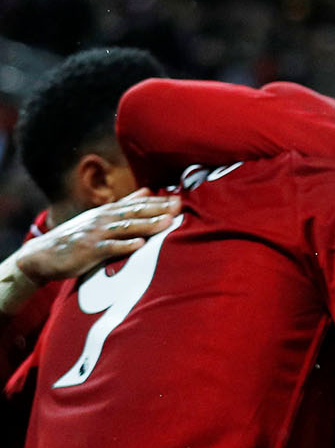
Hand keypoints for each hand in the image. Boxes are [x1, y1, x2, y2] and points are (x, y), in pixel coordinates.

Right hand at [13, 190, 181, 283]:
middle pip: (135, 213)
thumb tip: (147, 191)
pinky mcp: (88, 250)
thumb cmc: (76, 237)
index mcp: (107, 212)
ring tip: (167, 223)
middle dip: (158, 209)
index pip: (137, 205)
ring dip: (147, 225)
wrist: (41, 255)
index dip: (158, 202)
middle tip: (179, 206)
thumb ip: (124, 205)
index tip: (179, 199)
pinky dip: (124, 245)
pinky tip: (140, 244)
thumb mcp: (99, 218)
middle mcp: (102, 219)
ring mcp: (95, 234)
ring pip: (125, 228)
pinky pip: (109, 248)